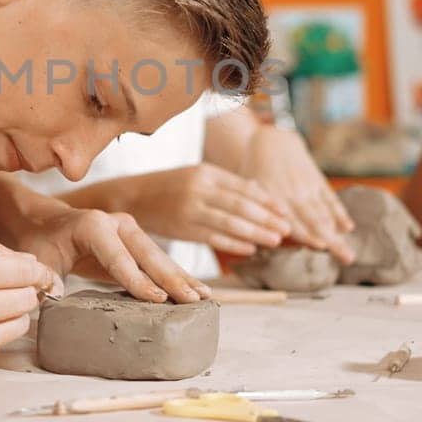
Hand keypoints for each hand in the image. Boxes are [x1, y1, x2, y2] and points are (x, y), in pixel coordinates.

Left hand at [16, 208, 211, 304]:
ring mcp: (130, 230)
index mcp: (93, 225)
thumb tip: (56, 297)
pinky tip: (196, 290)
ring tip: (205, 297)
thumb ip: (47, 278)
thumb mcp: (39, 260)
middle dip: (171, 279)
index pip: (118, 257)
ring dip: (182, 277)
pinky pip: (158, 261)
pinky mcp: (136, 242)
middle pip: (148, 254)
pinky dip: (177, 276)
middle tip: (192, 300)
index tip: (157, 299)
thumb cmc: (41, 242)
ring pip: (159, 257)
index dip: (137, 280)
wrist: (44, 221)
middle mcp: (117, 223)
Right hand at [122, 164, 289, 256]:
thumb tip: (261, 192)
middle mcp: (199, 188)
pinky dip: (233, 244)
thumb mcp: (198, 176)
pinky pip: (213, 237)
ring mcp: (190, 208)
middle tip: (287, 229)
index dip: (267, 201)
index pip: (244, 187)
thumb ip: (228, 184)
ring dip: (255, 233)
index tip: (286, 212)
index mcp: (206, 172)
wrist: (133, 196)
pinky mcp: (182, 228)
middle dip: (267, 218)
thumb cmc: (171, 187)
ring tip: (275, 241)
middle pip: (241, 205)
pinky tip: (249, 249)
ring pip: (230, 222)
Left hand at [240, 127, 355, 261]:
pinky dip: (339, 212)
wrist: (271, 141)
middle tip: (348, 259)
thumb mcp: (248, 189)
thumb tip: (252, 237)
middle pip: (315, 220)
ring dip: (337, 233)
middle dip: (332, 241)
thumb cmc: (254, 172)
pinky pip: (330, 198)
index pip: (292, 219)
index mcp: (273, 196)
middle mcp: (292, 192)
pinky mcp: (317, 180)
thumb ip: (254, 212)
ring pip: (324, 212)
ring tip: (349, 252)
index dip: (307, 233)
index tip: (321, 247)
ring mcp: (307, 186)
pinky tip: (348, 227)